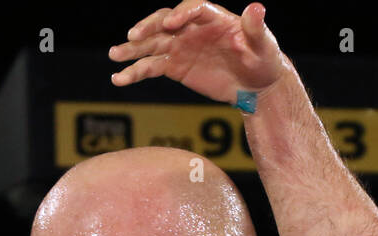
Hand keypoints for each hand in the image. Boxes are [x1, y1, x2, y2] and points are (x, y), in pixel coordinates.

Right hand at [109, 2, 285, 105]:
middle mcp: (191, 28)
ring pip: (151, 45)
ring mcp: (180, 47)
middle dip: (148, 28)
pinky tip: (119, 79)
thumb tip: (256, 7)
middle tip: (133, 36)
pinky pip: (150, 67)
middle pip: (164, 22)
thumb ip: (256, 27)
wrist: (256, 84)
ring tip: (114, 56)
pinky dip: (134, 72)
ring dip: (132, 50)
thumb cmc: (263, 59)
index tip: (170, 26)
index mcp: (212, 18)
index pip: (192, 9)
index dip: (180, 15)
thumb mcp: (264, 44)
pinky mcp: (175, 67)